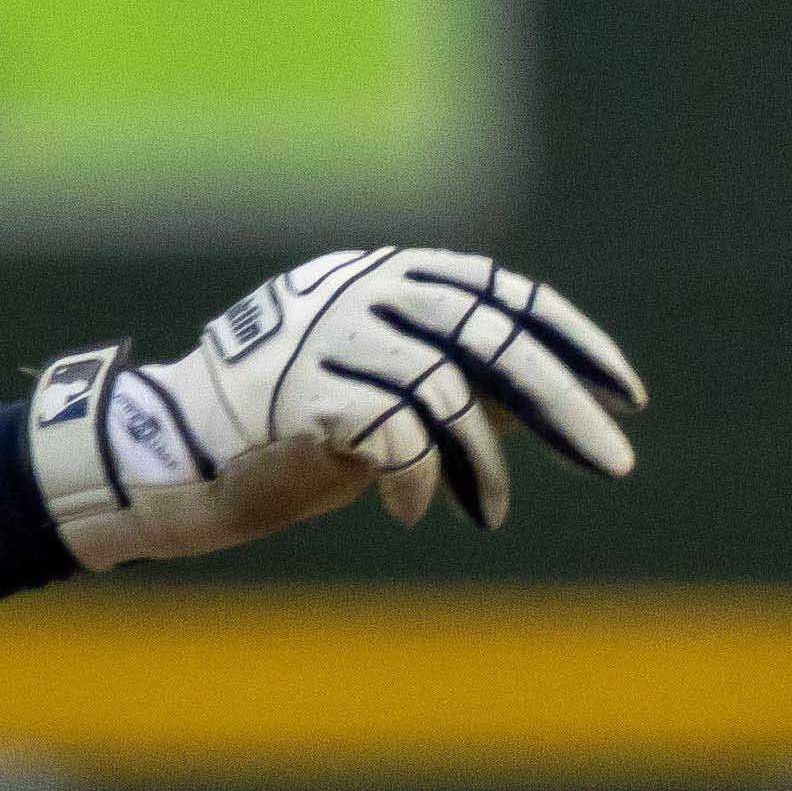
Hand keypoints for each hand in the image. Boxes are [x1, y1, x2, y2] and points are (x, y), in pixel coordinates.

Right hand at [26, 250, 642, 567]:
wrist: (165, 454)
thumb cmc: (281, 430)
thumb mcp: (386, 393)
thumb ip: (455, 381)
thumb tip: (546, 400)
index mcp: (389, 275)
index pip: (507, 295)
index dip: (575, 343)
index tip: (625, 396)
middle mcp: (363, 290)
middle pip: (493, 341)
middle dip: (564, 407)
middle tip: (616, 460)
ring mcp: (328, 337)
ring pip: (449, 397)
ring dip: (481, 468)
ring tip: (489, 514)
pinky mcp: (300, 392)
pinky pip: (395, 439)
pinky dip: (419, 484)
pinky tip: (415, 515)